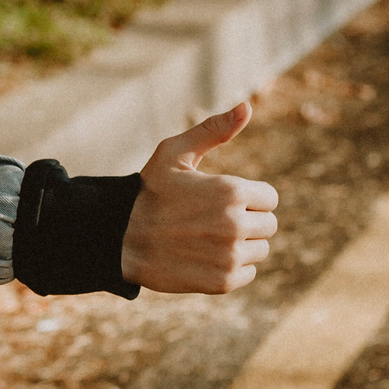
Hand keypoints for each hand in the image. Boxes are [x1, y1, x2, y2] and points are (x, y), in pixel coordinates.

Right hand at [119, 101, 277, 292]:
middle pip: (268, 224)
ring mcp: (230, 255)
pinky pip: (249, 273)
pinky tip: (206, 258)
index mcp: (231, 190)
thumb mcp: (174, 154)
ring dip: (241, 245)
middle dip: (246, 221)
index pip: (269, 198)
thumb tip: (246, 106)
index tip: (221, 201)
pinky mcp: (223, 281)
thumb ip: (213, 130)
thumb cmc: (148, 193)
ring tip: (208, 240)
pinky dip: (232, 268)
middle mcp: (235, 223)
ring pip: (260, 249)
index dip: (247, 198)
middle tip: (213, 222)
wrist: (119, 240)